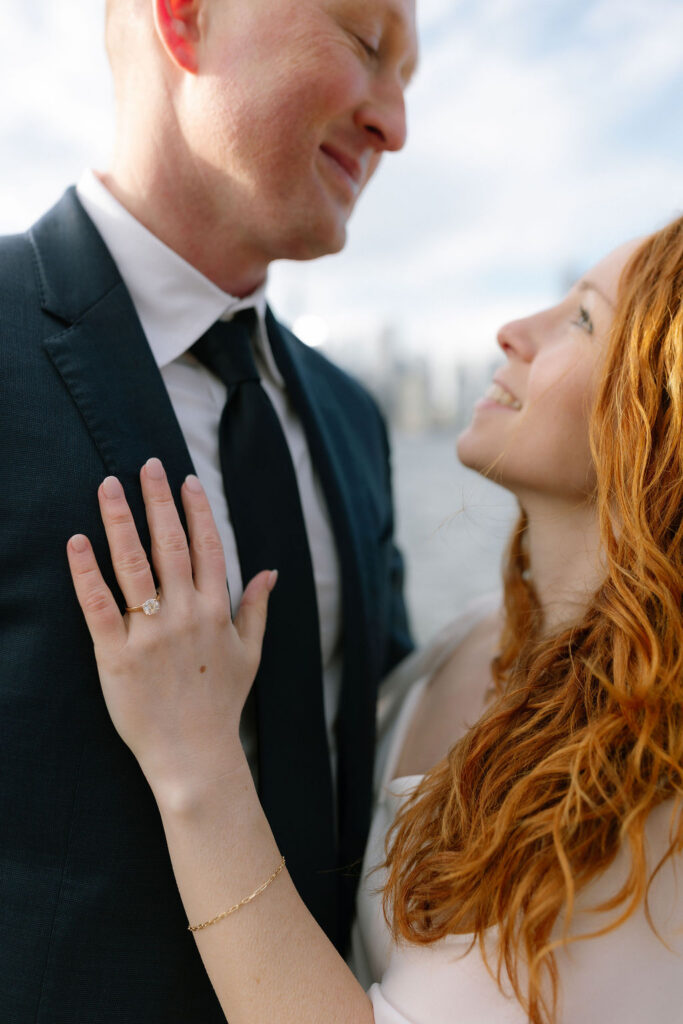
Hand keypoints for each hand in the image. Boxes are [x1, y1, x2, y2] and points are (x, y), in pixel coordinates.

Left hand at [66, 457, 276, 804]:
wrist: (195, 756)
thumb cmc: (222, 705)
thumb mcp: (251, 653)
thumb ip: (258, 608)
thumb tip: (272, 572)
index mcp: (217, 611)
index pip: (208, 547)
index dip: (197, 510)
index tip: (186, 479)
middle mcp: (186, 615)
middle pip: (171, 545)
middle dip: (158, 500)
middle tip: (146, 464)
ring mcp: (151, 634)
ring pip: (134, 565)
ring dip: (121, 521)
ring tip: (108, 486)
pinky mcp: (118, 655)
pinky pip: (99, 606)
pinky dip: (87, 573)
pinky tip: (78, 542)